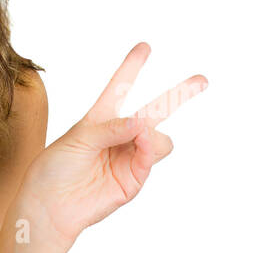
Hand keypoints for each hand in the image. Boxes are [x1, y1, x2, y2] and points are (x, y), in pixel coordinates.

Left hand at [20, 42, 206, 250]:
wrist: (50, 205)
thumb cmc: (54, 168)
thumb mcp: (78, 138)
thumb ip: (111, 128)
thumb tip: (143, 123)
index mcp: (100, 118)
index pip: (119, 87)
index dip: (132, 67)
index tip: (144, 47)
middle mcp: (119, 135)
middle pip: (155, 110)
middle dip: (180, 93)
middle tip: (202, 79)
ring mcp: (129, 157)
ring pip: (160, 138)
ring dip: (151, 132)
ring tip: (135, 137)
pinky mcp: (133, 179)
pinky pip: (152, 158)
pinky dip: (150, 148)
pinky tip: (142, 143)